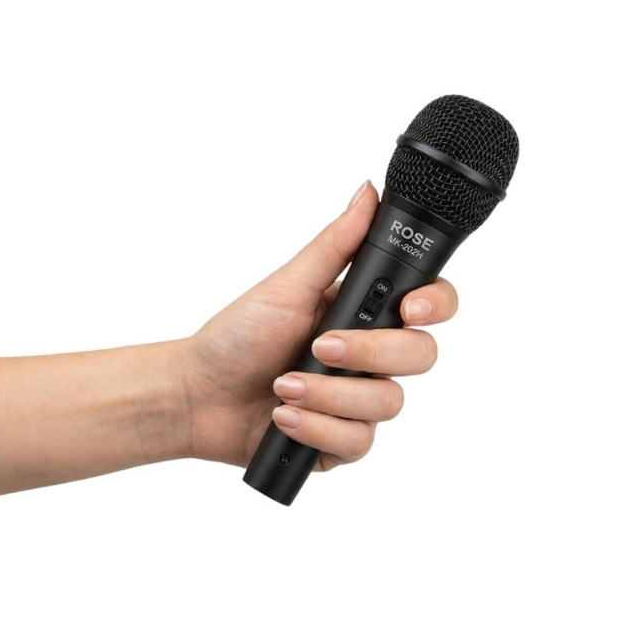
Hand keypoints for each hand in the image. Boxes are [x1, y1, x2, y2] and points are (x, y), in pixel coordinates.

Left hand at [180, 180, 457, 470]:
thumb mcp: (287, 285)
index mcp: (363, 313)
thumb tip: (367, 192)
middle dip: (369, 353)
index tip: (409, 309)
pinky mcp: (342, 441)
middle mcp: (370, 357)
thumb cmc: (238, 336)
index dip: (435, 305)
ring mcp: (358, 401)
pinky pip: (358, 443)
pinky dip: (318, 429)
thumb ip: (335, 244)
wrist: (199, 394)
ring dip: (332, 395)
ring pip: (389, 403)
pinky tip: (284, 418)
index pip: (429, 306)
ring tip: (284, 387)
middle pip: (420, 357)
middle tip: (321, 347)